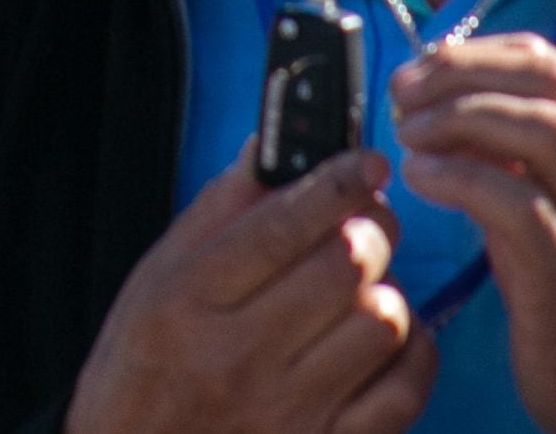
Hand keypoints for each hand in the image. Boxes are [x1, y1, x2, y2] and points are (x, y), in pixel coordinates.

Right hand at [64, 144, 436, 433]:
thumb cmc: (142, 365)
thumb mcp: (155, 277)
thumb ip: (217, 212)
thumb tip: (270, 148)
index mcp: (189, 298)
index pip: (281, 224)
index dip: (336, 181)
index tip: (364, 162)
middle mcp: (237, 353)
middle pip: (344, 265)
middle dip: (370, 228)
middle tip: (366, 222)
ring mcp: (286, 408)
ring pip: (382, 322)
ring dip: (386, 290)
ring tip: (363, 287)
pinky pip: (403, 390)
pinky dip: (412, 352)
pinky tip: (386, 337)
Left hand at [395, 35, 555, 433]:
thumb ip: (519, 148)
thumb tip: (448, 98)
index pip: (547, 62)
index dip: (472, 56)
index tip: (421, 69)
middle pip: (545, 83)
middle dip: (461, 75)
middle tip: (404, 92)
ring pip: (543, 132)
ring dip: (459, 118)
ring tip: (408, 132)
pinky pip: (518, 204)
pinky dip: (461, 178)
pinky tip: (421, 178)